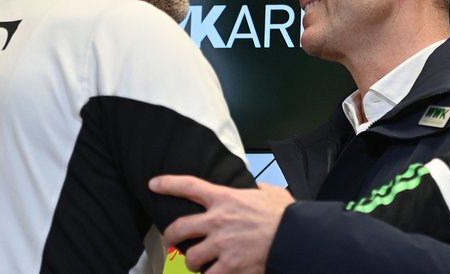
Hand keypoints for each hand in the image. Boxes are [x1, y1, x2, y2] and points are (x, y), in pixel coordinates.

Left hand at [148, 176, 294, 273]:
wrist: (296, 237)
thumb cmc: (286, 216)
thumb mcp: (271, 193)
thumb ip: (259, 189)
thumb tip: (259, 187)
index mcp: (226, 198)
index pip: (190, 186)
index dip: (168, 184)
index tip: (154, 184)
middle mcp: (218, 220)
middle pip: (179, 227)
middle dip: (171, 236)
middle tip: (172, 240)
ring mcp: (221, 245)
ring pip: (190, 257)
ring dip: (192, 263)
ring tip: (199, 265)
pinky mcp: (229, 267)